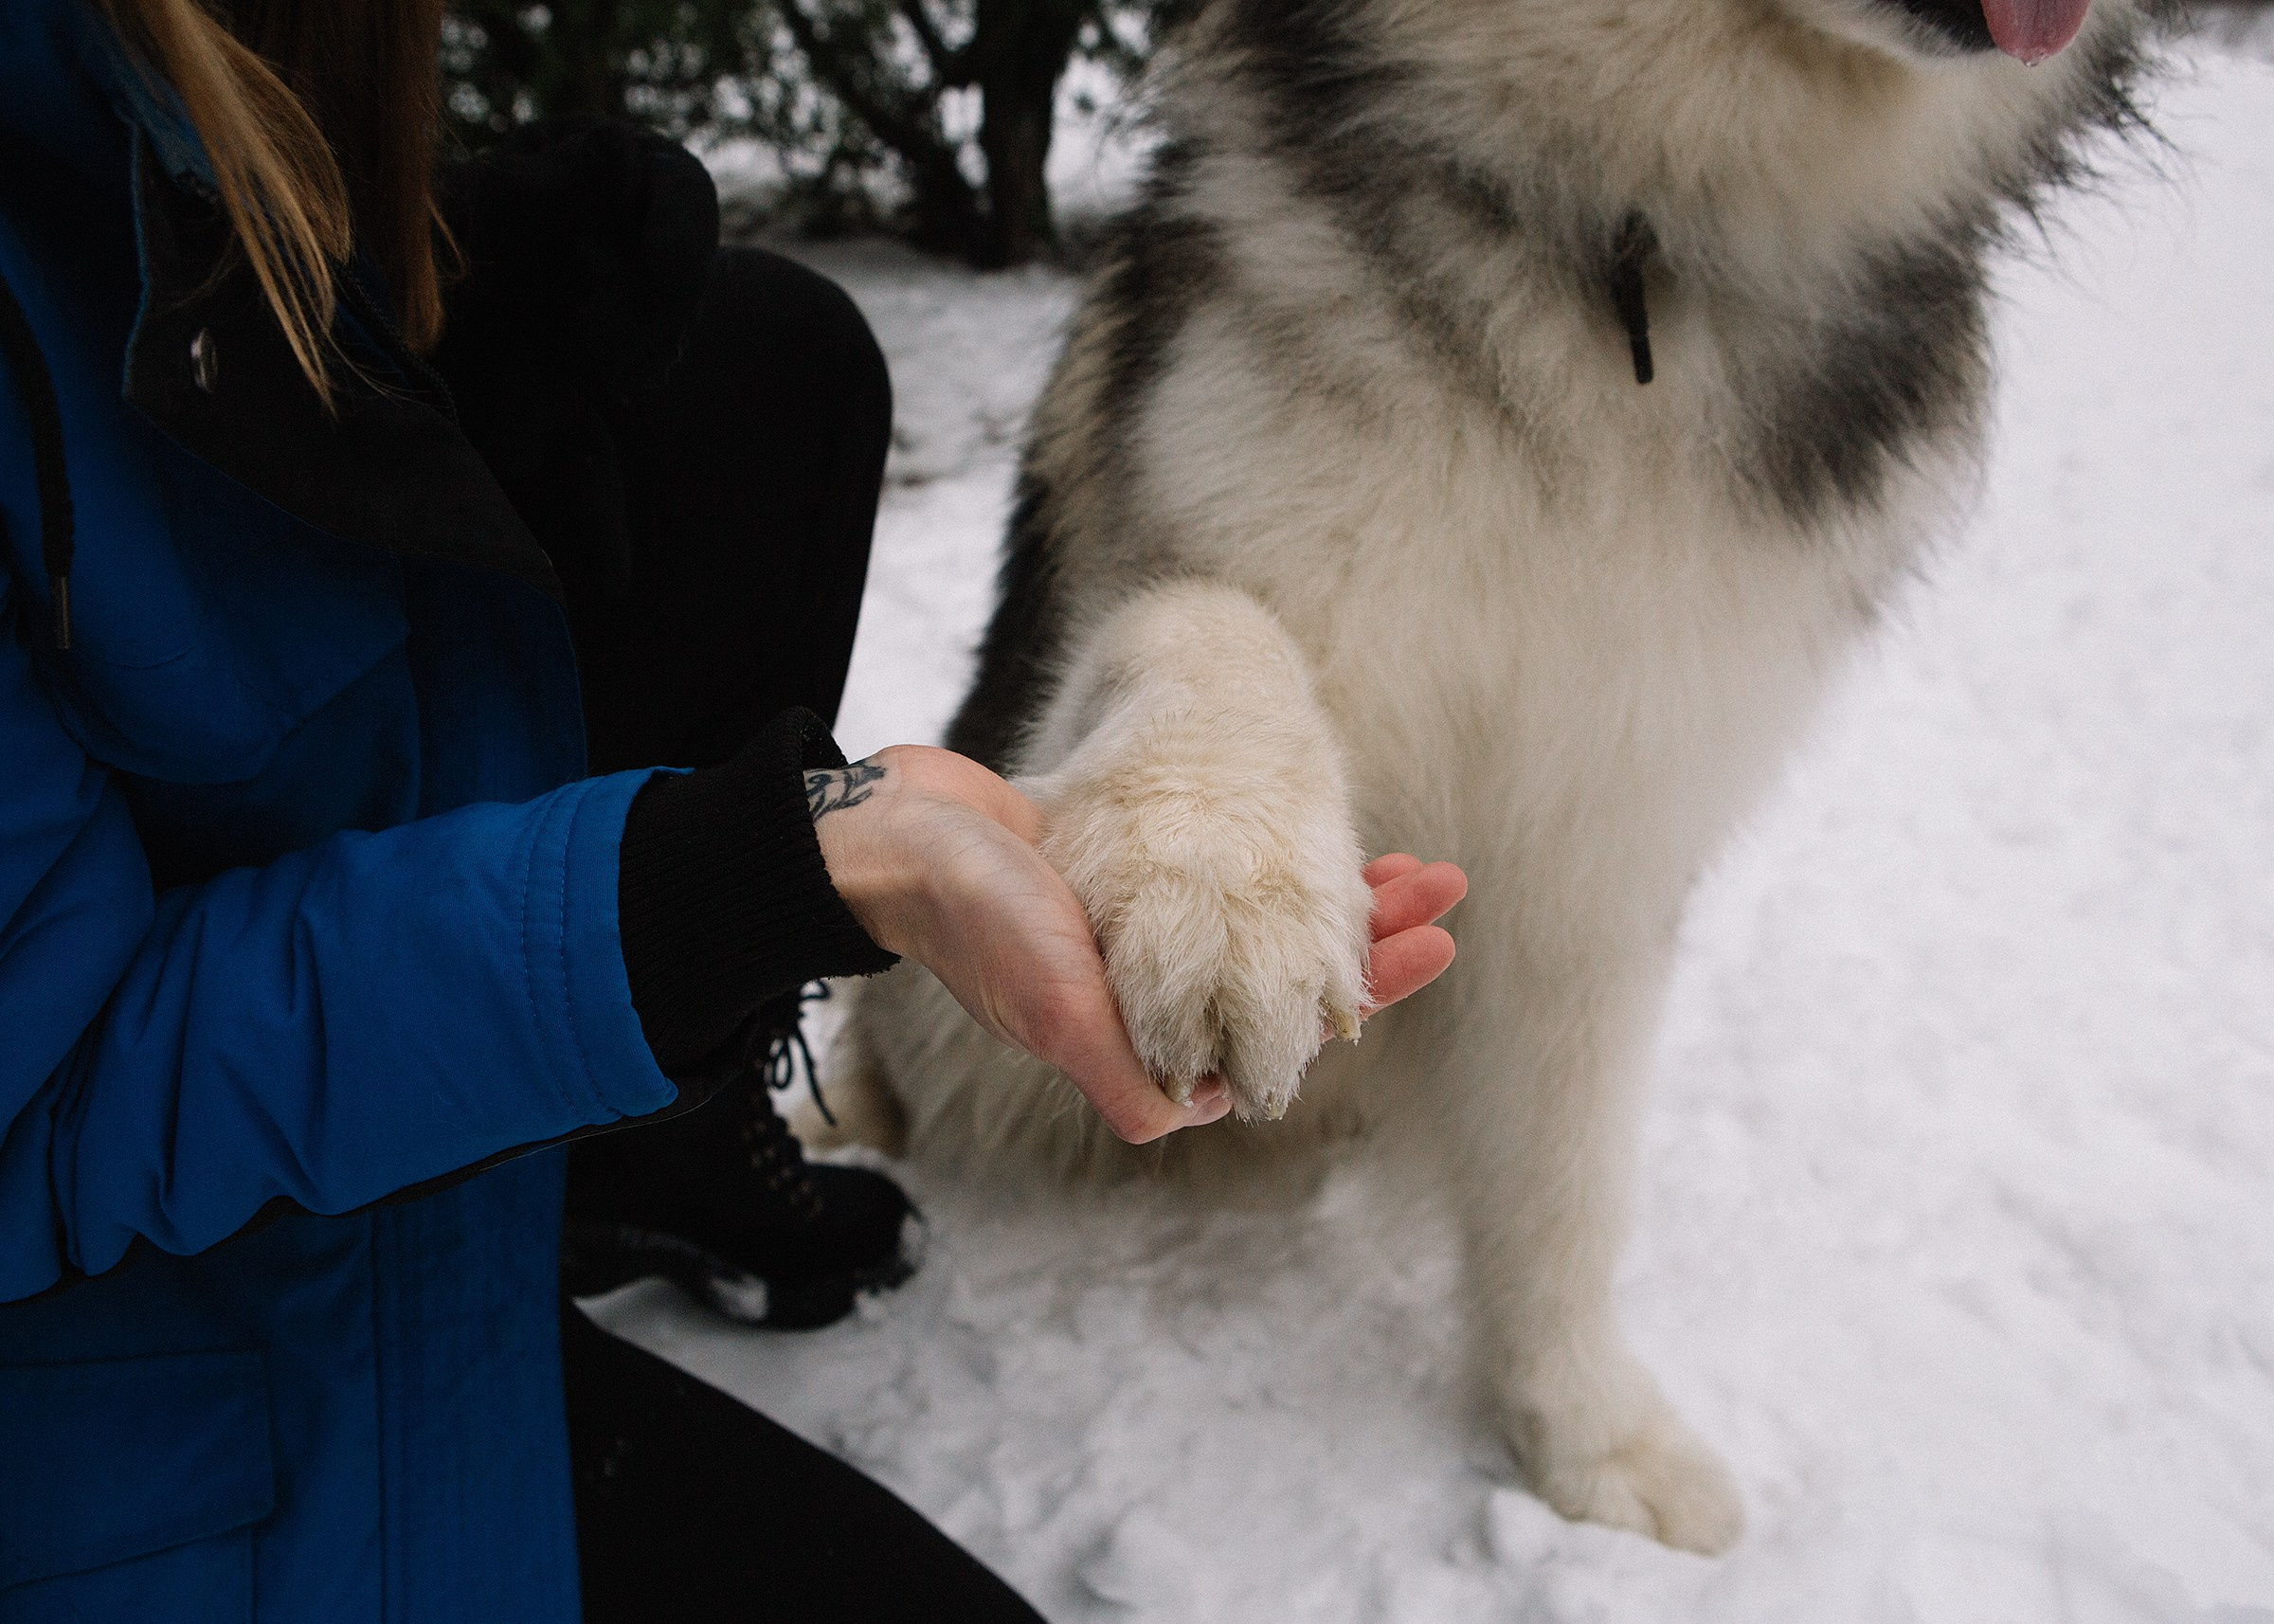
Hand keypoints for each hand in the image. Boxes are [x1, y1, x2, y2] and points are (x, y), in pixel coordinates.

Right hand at [810, 746, 1463, 1142]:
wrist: (896, 836)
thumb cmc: (972, 919)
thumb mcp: (1050, 1003)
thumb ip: (1117, 1070)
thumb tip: (1182, 1119)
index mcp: (1143, 1042)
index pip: (1282, 1032)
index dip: (1364, 995)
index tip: (1436, 948)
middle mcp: (1152, 997)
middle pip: (1289, 978)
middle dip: (1373, 940)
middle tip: (1446, 888)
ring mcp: (1143, 937)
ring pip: (1268, 925)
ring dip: (1340, 896)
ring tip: (1413, 861)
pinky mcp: (1129, 876)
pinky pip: (1229, 872)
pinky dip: (1280, 858)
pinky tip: (1321, 833)